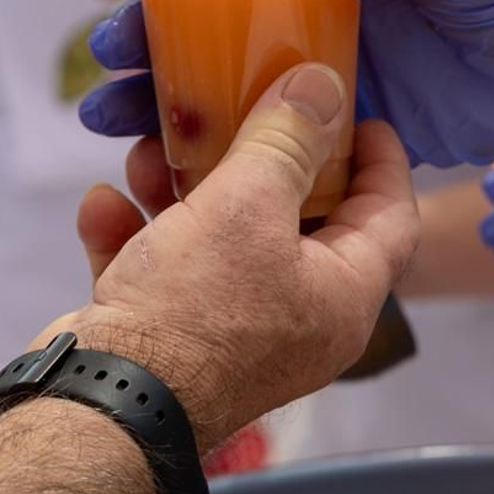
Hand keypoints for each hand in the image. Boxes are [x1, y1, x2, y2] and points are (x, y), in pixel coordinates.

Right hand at [48, 63, 418, 451]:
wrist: (104, 405)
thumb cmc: (194, 311)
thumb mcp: (247, 206)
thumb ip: (288, 140)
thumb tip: (324, 88)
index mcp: (342, 297)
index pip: (390, 217)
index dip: (382, 159)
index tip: (358, 113)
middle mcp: (296, 320)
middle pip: (296, 220)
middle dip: (255, 160)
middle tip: (239, 111)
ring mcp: (231, 334)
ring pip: (219, 240)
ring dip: (179, 189)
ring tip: (146, 150)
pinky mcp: (169, 341)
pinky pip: (163, 273)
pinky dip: (136, 236)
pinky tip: (103, 205)